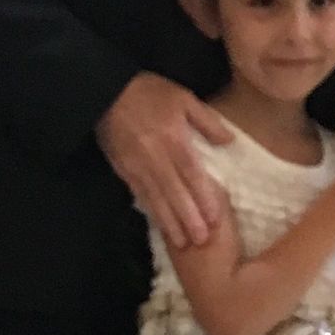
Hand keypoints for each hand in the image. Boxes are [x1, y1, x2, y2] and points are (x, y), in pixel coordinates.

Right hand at [97, 74, 232, 251]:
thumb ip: (206, 121)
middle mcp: (156, 157)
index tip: (214, 218)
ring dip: (170, 222)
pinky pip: (140, 195)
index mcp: (174, 139)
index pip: (191, 174)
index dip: (203, 197)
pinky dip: (152, 211)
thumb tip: (229, 141)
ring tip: (182, 243)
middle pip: (175, 193)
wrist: (106, 92)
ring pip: (156, 199)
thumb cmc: (150, 93)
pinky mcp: (123, 169)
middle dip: (188, 218)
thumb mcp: (183, 98)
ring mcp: (137, 166)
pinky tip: (160, 225)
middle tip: (201, 241)